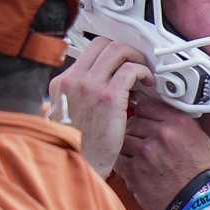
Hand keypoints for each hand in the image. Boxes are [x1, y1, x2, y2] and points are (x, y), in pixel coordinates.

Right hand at [49, 37, 152, 176]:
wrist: (78, 165)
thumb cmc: (78, 146)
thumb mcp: (68, 115)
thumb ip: (77, 96)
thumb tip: (95, 84)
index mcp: (62, 83)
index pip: (89, 51)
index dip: (111, 53)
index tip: (123, 63)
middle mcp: (73, 80)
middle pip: (104, 44)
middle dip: (125, 51)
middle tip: (137, 64)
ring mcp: (90, 86)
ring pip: (118, 51)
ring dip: (136, 59)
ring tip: (143, 74)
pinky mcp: (109, 97)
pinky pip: (131, 69)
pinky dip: (143, 72)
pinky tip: (147, 83)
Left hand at [115, 92, 209, 209]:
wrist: (197, 200)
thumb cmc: (199, 172)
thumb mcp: (199, 138)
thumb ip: (178, 122)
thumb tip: (161, 114)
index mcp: (177, 123)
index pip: (147, 106)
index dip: (143, 113)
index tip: (143, 119)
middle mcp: (160, 135)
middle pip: (133, 122)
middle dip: (135, 131)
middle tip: (142, 141)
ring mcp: (144, 153)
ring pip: (123, 140)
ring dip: (128, 146)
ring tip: (139, 156)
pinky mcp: (133, 171)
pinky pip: (118, 160)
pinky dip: (124, 163)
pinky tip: (135, 167)